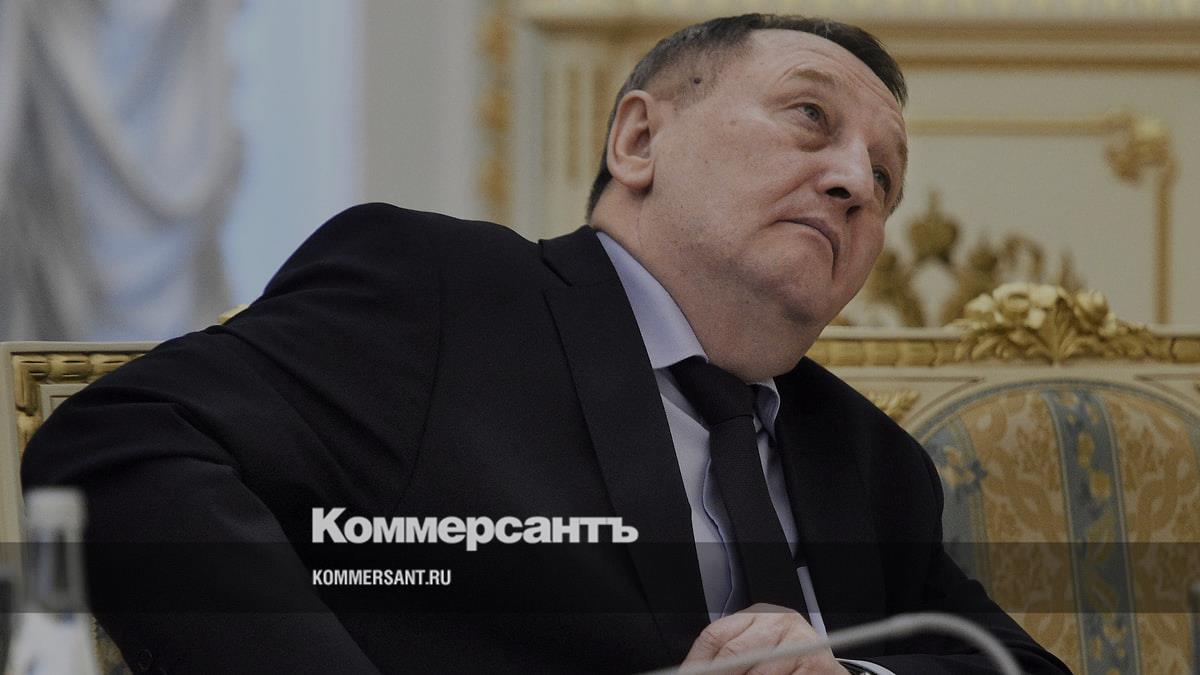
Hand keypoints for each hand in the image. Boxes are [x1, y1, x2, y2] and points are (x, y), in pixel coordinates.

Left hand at [683, 603, 849, 674]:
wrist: (827, 672)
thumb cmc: (787, 664)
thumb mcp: (757, 652)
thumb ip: (728, 658)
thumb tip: (695, 672)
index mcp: (757, 616)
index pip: (715, 635)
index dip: (697, 662)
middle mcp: (779, 622)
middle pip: (734, 652)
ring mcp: (800, 641)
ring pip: (758, 672)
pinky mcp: (818, 663)